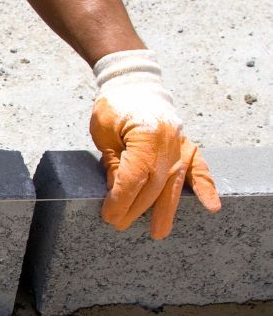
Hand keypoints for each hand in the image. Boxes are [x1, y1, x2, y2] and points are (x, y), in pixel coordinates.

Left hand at [89, 50, 220, 239]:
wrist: (134, 83)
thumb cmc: (114, 107)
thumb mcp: (104, 134)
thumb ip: (112, 163)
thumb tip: (115, 192)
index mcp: (145, 137)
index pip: (133, 178)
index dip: (120, 200)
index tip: (109, 215)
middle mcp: (168, 143)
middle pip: (153, 186)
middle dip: (135, 209)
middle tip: (120, 225)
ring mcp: (180, 145)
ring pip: (174, 184)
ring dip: (167, 210)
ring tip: (160, 232)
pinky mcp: (186, 145)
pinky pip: (199, 168)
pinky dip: (205, 187)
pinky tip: (211, 205)